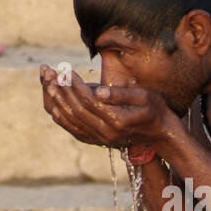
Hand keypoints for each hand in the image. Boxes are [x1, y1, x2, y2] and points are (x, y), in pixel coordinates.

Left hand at [39, 64, 172, 151]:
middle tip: (51, 73)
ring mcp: (101, 139)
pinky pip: (74, 130)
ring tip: (48, 83)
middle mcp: (106, 133)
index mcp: (117, 120)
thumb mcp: (146, 96)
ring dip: (58, 101)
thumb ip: (122, 94)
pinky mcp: (98, 141)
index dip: (75, 84)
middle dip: (62, 90)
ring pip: (71, 121)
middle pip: (76, 110)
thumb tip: (99, 91)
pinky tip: (54, 104)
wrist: (162, 134)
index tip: (66, 70)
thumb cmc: (155, 110)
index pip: (88, 100)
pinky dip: (62, 117)